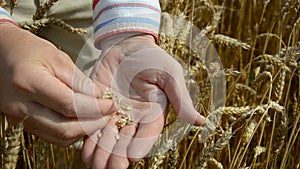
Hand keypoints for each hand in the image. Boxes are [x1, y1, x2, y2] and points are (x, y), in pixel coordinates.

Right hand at [0, 23, 114, 145]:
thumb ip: (79, 81)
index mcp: (29, 82)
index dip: (95, 108)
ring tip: (99, 118)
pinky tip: (83, 121)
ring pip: (59, 137)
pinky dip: (71, 132)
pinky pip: (51, 136)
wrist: (2, 54)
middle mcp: (20, 105)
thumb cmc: (29, 50)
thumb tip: (100, 98)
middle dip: (93, 124)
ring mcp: (19, 118)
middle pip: (64, 128)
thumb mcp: (57, 58)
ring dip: (83, 131)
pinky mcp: (22, 123)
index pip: (69, 105)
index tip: (111, 104)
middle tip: (109, 114)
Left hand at [82, 34, 204, 168]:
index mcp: (154, 112)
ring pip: (109, 137)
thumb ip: (180, 97)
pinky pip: (94, 125)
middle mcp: (135, 117)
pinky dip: (89, 139)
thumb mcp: (170, 73)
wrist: (126, 45)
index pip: (149, 132)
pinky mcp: (99, 107)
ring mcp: (116, 114)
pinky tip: (85, 152)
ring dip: (103, 152)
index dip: (141, 145)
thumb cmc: (152, 57)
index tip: (133, 156)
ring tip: (95, 165)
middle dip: (119, 154)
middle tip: (112, 167)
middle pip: (127, 140)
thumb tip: (200, 122)